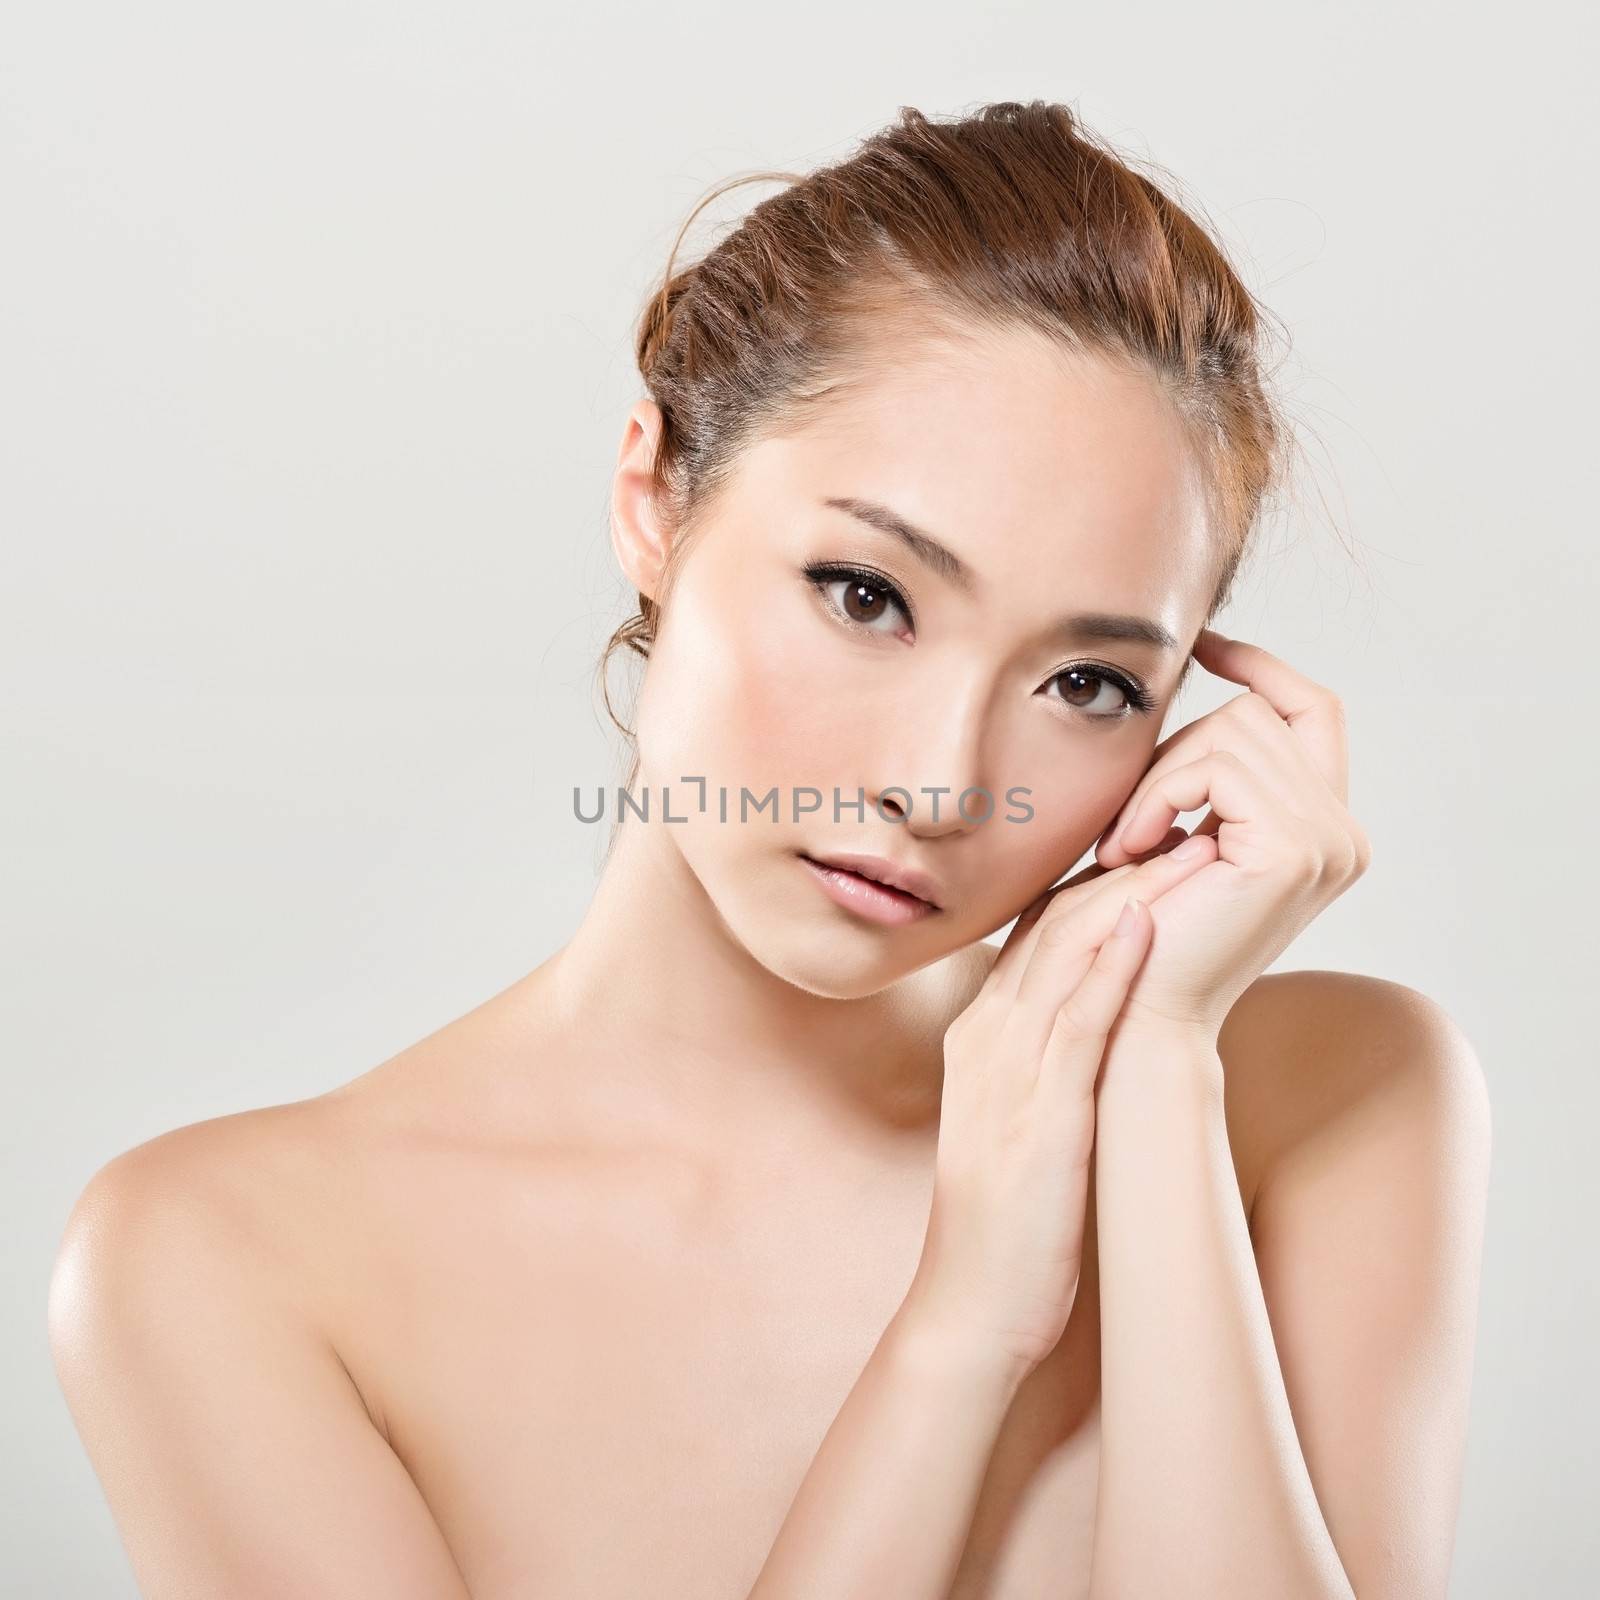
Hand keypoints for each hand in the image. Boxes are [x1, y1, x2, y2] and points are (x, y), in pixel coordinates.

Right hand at [903, 834, 1220, 1377]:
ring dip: (1124, 894)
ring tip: (1181, 843)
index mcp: (985, 1032)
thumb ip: (1053, 1052)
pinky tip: (1145, 923)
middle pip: (1051, 924)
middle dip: (1116, 866)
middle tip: (1178, 814)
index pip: (1039, 931)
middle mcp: (988, 1036)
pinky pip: (1074, 1025)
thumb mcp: (1022, 1113)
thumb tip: (1112, 1011)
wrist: (972, 1303)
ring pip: (1062, 957)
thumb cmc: (1010, 1215)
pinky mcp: (1036, 1114)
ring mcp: (1006, 1071)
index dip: (1097, 878)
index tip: (1153, 839)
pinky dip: (1109, 967)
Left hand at [1091, 629, 1372, 1042]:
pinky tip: (1130, 851)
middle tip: (1127, 821)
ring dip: (1157, 780)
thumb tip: (1201, 682)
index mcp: (1324, 827)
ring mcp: (1329, 841)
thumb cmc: (1142, 930)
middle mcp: (1343, 833)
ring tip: (1124, 844)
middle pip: (1258, 715)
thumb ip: (1207, 775)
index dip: (1262, 668)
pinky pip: (1214, 768)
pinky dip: (1157, 797)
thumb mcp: (1182, 835)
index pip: (1314, 709)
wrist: (1139, 1014)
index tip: (1205, 646)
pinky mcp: (1294, 849)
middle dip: (1176, 752)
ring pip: (1231, 734)